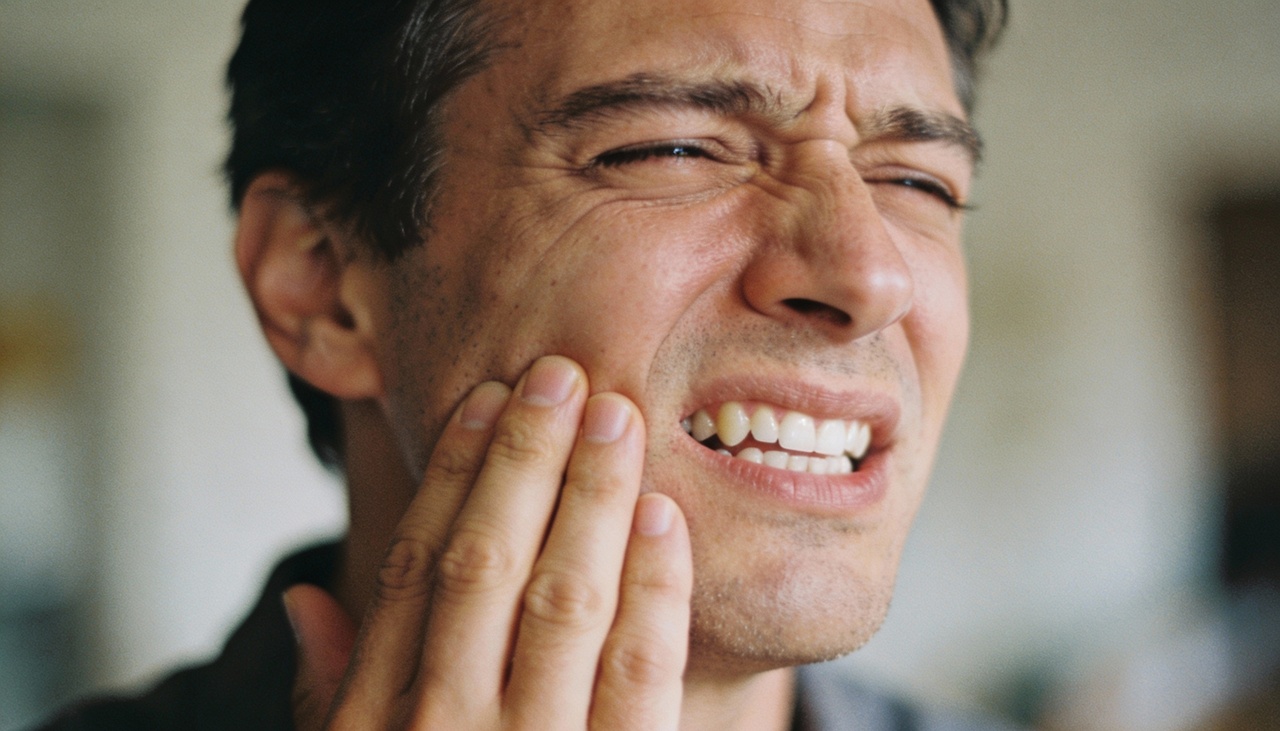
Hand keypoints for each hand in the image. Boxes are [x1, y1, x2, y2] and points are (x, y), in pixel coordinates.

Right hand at [283, 356, 692, 728]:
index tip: (485, 400)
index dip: (452, 473)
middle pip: (485, 563)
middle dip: (523, 460)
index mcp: (379, 718)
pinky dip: (653, 587)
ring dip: (590, 496)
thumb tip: (301, 598)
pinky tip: (662, 515)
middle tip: (559, 375)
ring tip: (614, 416)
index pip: (413, 569)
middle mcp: (447, 725)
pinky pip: (640, 673)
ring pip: (564, 600)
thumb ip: (331, 694)